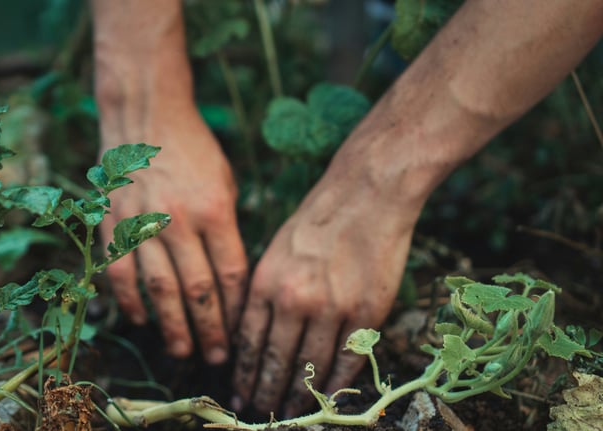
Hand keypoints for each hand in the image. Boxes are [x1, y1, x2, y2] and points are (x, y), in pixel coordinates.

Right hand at [99, 106, 247, 364]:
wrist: (146, 117)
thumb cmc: (194, 151)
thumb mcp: (225, 183)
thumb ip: (228, 230)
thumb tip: (231, 281)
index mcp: (215, 210)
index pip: (230, 274)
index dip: (236, 310)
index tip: (242, 334)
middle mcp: (179, 220)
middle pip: (198, 290)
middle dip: (210, 330)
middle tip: (216, 359)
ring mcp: (143, 223)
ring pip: (159, 289)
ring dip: (171, 326)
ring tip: (183, 351)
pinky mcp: (114, 223)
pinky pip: (121, 272)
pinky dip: (131, 301)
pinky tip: (142, 321)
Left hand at [232, 169, 417, 416]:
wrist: (366, 194)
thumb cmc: (317, 219)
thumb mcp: (275, 250)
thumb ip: (263, 292)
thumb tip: (252, 335)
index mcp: (266, 282)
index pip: (249, 342)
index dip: (244, 374)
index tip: (240, 393)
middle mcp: (294, 300)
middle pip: (276, 361)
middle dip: (266, 392)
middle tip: (260, 411)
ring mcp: (332, 308)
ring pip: (311, 367)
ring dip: (299, 395)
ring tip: (290, 412)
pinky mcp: (366, 312)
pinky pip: (347, 360)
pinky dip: (336, 384)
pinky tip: (327, 398)